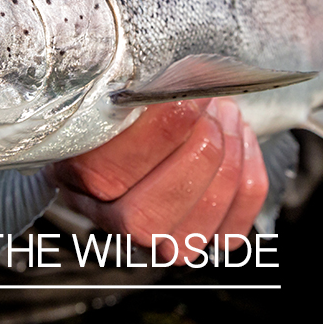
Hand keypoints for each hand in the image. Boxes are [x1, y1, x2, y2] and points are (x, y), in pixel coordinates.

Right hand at [46, 98, 267, 263]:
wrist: (163, 108)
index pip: (101, 174)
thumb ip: (134, 84)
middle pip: (144, 218)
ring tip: (227, 112)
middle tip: (213, 109)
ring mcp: (154, 239)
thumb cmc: (140, 91)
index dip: (154, 135)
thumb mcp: (124, 80)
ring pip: (191, 233)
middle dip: (196, 155)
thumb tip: (177, 82)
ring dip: (227, 161)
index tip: (186, 94)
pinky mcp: (198, 242)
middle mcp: (106, 218)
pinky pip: (230, 234)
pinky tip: (240, 139)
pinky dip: (248, 180)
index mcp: (74, 173)